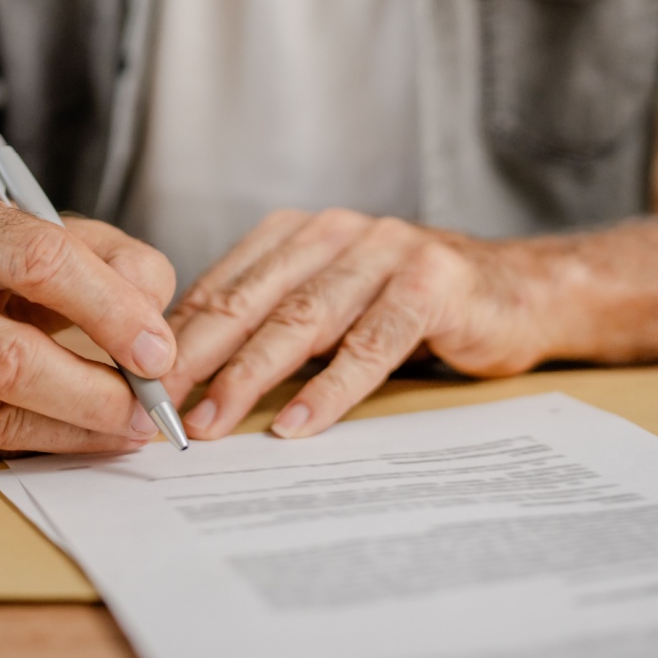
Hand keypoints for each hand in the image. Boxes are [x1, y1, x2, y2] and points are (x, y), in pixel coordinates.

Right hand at [0, 193, 179, 456]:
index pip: (41, 264)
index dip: (109, 312)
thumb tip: (153, 334)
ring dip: (78, 431)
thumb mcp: (76, 238)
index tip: (158, 352)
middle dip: (94, 393)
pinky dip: (48, 445)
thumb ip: (128, 266)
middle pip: (10, 357)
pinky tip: (86, 434)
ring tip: (129, 426)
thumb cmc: (16, 264)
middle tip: (147, 408)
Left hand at [161, 209, 556, 440]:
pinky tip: (298, 425)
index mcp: (301, 233)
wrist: (523, 291)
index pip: (223, 285)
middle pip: (251, 300)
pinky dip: (331, 389)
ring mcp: (386, 254)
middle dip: (195, 356)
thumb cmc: (415, 305)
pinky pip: (370, 345)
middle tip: (154, 405)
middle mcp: (337, 233)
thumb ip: (275, 320)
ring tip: (212, 422)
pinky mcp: (431, 286)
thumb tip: (187, 368)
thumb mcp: (336, 302)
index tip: (134, 383)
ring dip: (250, 376)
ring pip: (303, 321)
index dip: (176, 336)